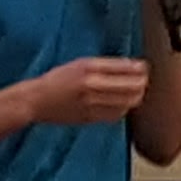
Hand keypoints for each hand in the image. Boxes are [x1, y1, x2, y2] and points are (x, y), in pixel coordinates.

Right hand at [24, 58, 151, 128]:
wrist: (36, 100)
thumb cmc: (57, 80)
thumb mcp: (79, 64)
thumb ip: (103, 66)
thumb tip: (130, 67)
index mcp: (88, 66)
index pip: (123, 67)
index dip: (139, 68)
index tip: (144, 67)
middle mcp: (91, 83)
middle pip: (130, 86)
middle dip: (141, 83)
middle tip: (143, 81)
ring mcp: (91, 102)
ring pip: (126, 102)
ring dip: (135, 97)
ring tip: (136, 93)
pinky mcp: (89, 117)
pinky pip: (115, 114)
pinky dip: (123, 109)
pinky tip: (122, 105)